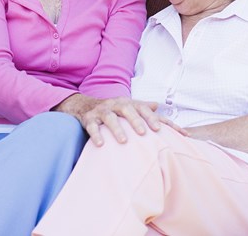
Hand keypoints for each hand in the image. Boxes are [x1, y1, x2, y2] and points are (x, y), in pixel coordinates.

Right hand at [53, 94, 186, 145]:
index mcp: (129, 103)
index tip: (161, 129)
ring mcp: (102, 111)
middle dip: (136, 121)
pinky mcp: (89, 119)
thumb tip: (159, 106)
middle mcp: (116, 105)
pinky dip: (95, 134)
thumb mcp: (128, 107)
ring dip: (117, 129)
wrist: (85, 105)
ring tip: (124, 141)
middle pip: (128, 110)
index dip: (153, 118)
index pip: (144, 109)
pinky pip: (92, 126)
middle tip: (144, 133)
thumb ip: (143, 108)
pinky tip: (101, 144)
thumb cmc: (113, 110)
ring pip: (110, 118)